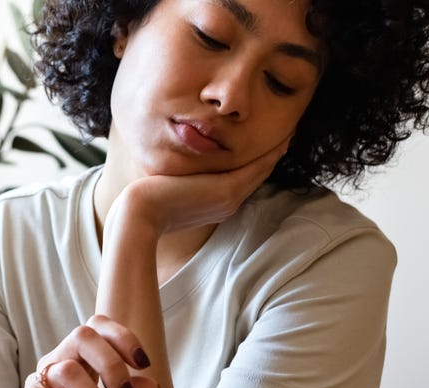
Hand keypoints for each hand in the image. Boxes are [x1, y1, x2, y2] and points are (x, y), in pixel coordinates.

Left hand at [109, 136, 291, 236]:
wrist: (138, 215)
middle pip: (257, 174)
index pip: (243, 178)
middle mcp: (227, 202)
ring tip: (289, 131)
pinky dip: (270, 153)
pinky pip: (257, 168)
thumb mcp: (169, 184)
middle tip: (288, 132)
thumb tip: (179, 158)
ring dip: (276, 151)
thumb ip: (182, 175)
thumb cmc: (144, 201)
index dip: (258, 159)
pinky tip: (282, 137)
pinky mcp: (226, 191)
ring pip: (260, 170)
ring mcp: (229, 199)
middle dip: (271, 153)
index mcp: (216, 202)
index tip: (269, 140)